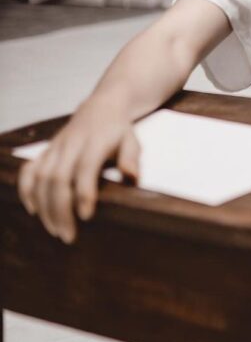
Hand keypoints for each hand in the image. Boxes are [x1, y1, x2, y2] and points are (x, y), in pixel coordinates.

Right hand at [17, 95, 141, 244]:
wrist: (102, 106)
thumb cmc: (119, 131)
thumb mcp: (132, 140)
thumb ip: (131, 158)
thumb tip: (132, 177)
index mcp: (95, 141)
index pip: (85, 168)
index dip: (84, 193)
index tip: (86, 217)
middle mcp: (71, 144)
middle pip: (57, 178)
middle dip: (60, 209)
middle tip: (68, 235)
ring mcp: (55, 147)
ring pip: (40, 177)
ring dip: (44, 206)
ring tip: (55, 230)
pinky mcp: (45, 150)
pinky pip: (28, 170)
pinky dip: (26, 190)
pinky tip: (33, 210)